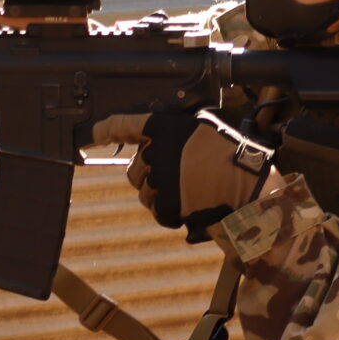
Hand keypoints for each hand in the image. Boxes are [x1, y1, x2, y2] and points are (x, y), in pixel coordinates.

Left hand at [96, 110, 277, 241]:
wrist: (250, 188)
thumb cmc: (232, 156)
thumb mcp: (204, 128)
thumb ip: (174, 132)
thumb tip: (155, 140)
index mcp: (164, 128)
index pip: (123, 125)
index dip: (103, 131)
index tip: (88, 137)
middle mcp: (156, 151)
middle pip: (135, 170)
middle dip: (151, 177)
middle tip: (179, 180)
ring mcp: (159, 178)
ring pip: (145, 194)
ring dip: (162, 197)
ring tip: (192, 193)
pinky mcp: (165, 203)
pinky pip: (159, 212)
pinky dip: (173, 215)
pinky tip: (193, 207)